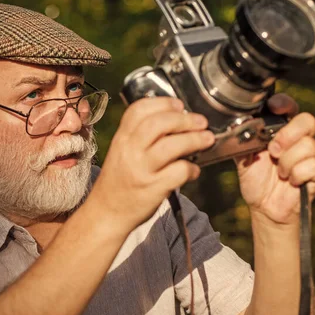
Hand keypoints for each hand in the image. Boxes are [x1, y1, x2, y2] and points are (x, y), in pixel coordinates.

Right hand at [89, 97, 214, 230]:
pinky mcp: (153, 188)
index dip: (162, 103)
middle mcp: (129, 150)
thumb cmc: (120, 179)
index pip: (139, 110)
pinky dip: (191, 168)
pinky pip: (178, 172)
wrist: (107, 212)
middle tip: (201, 122)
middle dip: (185, 119)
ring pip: (171, 146)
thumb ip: (141, 135)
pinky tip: (193, 170)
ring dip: (195, 140)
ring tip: (207, 139)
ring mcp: (141, 170)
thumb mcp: (122, 151)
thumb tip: (176, 119)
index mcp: (122, 138)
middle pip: (158, 124)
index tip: (179, 105)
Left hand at [235, 94, 314, 224]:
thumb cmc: (255, 180)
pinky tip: (289, 181)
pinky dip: (296, 175)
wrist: (263, 207)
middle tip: (273, 150)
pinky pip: (312, 166)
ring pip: (309, 145)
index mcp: (278, 131)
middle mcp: (296, 139)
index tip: (274, 108)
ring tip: (279, 172)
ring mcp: (307, 156)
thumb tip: (239, 125)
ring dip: (288, 161)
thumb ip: (242, 140)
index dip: (284, 104)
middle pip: (307, 121)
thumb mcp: (242, 158)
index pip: (289, 108)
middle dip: (288, 135)